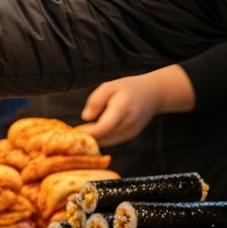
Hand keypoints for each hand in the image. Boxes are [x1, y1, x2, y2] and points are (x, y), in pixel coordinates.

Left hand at [78, 65, 194, 146]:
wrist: (154, 94)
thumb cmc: (128, 87)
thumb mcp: (109, 86)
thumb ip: (96, 100)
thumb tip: (85, 118)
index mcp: (122, 108)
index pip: (104, 127)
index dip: (89, 132)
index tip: (74, 131)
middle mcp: (129, 123)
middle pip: (105, 137)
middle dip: (88, 137)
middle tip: (72, 132)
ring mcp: (132, 131)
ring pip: (108, 141)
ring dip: (94, 138)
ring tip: (83, 129)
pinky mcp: (131, 135)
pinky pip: (113, 140)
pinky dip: (102, 137)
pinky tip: (94, 130)